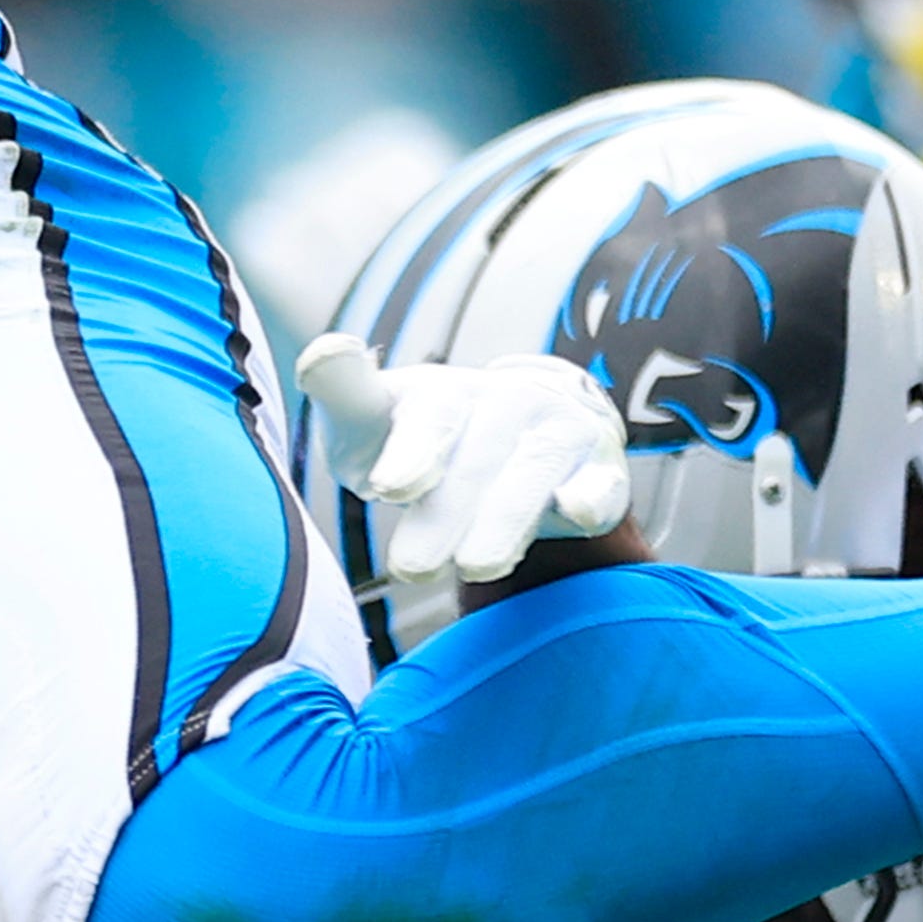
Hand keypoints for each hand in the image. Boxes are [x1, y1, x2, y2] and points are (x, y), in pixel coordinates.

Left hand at [296, 336, 633, 597]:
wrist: (522, 439)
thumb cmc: (424, 445)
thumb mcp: (372, 426)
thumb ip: (344, 396)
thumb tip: (322, 352)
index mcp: (440, 395)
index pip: (424, 414)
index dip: (409, 448)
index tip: (389, 487)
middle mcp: (503, 402)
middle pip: (472, 461)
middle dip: (443, 516)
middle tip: (411, 568)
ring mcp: (555, 431)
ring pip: (532, 471)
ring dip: (506, 518)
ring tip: (475, 566)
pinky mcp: (599, 468)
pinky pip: (600, 482)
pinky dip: (591, 496)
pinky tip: (579, 511)